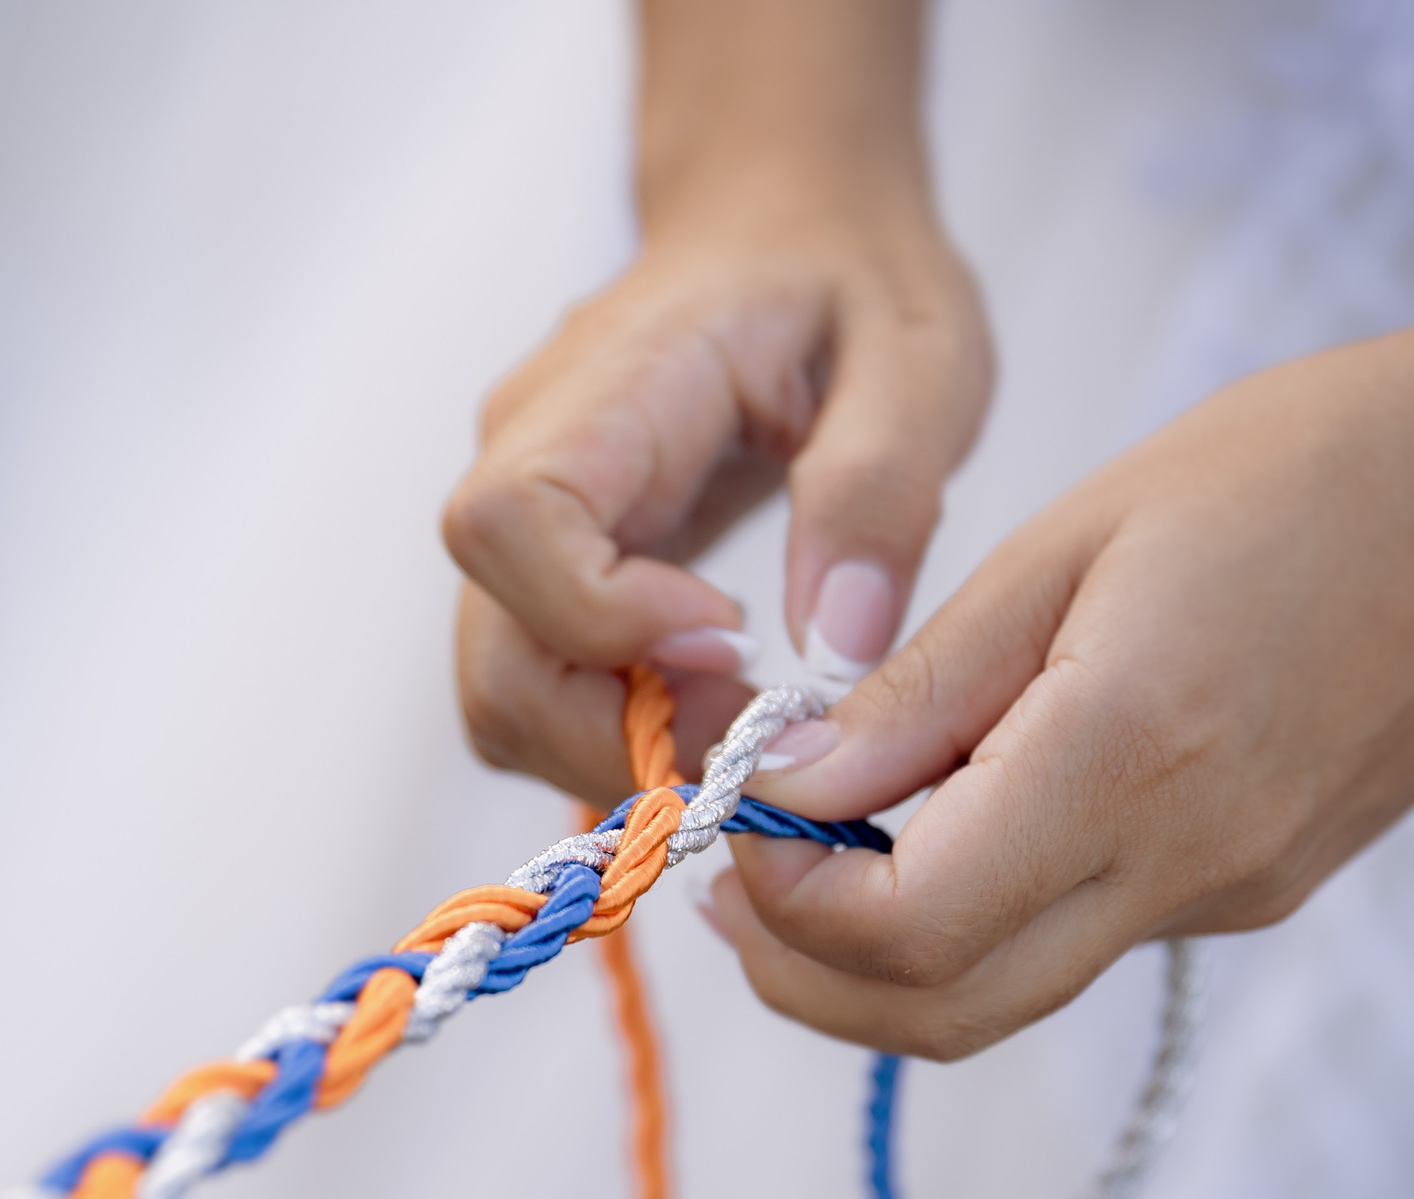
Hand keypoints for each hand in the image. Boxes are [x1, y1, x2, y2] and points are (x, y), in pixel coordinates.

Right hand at [446, 4, 990, 804]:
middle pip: (495, 653)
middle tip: (758, 732)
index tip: (734, 635)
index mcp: (609, 388)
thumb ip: (877, 489)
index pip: (512, 525)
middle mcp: (526, 459)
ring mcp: (524, 528)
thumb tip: (834, 646)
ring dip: (617, 750)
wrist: (785, 232)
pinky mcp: (543, 578)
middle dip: (618, 733)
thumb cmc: (849, 282)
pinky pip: (539, 694)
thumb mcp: (917, 358)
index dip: (605, 618)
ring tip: (745, 721)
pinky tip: (713, 705)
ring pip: (502, 696)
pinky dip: (615, 736)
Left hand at [711, 87, 1413, 1059]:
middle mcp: (1188, 862)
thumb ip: (923, 691)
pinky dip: (988, 912)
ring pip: (1010, 995)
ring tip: (822, 849)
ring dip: (887, 957)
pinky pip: (1087, 939)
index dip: (786, 903)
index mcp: (1129, 754)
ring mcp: (1235, 893)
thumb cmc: (1296, 468)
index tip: (737, 818)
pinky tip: (956, 814)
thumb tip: (791, 798)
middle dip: (807, 975)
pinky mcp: (1261, 888)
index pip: (904, 929)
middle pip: (942, 1014)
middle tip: (738, 884)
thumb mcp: (1070, 542)